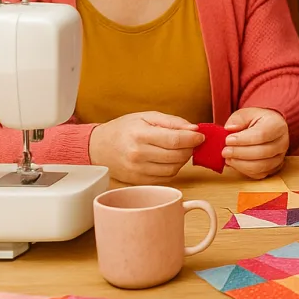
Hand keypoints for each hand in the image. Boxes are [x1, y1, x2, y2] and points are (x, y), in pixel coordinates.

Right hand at [89, 112, 203, 184]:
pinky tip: (168, 159)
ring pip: (173, 169)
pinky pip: (165, 178)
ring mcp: (137, 171)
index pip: (175, 140)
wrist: (98, 147)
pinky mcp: (138, 181)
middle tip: (190, 141)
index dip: (193, 139)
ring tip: (179, 149)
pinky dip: (172, 169)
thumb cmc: (123, 129)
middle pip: (177, 156)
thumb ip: (172, 122)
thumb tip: (194, 129)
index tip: (200, 136)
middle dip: (190, 148)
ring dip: (182, 159)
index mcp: (140, 135)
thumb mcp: (146, 116)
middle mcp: (138, 155)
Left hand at [223, 107, 289, 178]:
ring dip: (240, 164)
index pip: (262, 135)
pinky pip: (259, 174)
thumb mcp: (247, 113)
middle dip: (239, 153)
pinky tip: (235, 163)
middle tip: (225, 151)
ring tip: (228, 158)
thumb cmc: (257, 121)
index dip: (243, 140)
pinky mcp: (274, 168)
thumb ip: (238, 119)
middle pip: (261, 152)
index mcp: (277, 125)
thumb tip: (230, 129)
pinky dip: (244, 171)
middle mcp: (282, 142)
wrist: (269, 127)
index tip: (228, 140)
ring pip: (260, 166)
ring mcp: (280, 157)